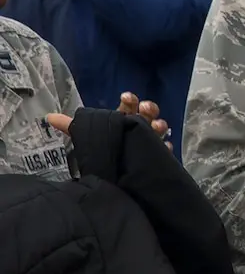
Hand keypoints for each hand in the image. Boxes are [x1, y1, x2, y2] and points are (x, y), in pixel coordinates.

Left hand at [47, 97, 171, 151]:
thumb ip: (72, 127)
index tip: (126, 97)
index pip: (128, 105)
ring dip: (159, 125)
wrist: (111, 176)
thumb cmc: (102, 148)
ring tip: (157, 127)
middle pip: (147, 112)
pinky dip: (165, 147)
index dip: (129, 99)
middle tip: (144, 109)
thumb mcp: (87, 136)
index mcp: (122, 119)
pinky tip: (164, 147)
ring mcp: (149, 140)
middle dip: (148, 108)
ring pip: (158, 128)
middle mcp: (138, 126)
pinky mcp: (156, 155)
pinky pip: (164, 149)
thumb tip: (49, 117)